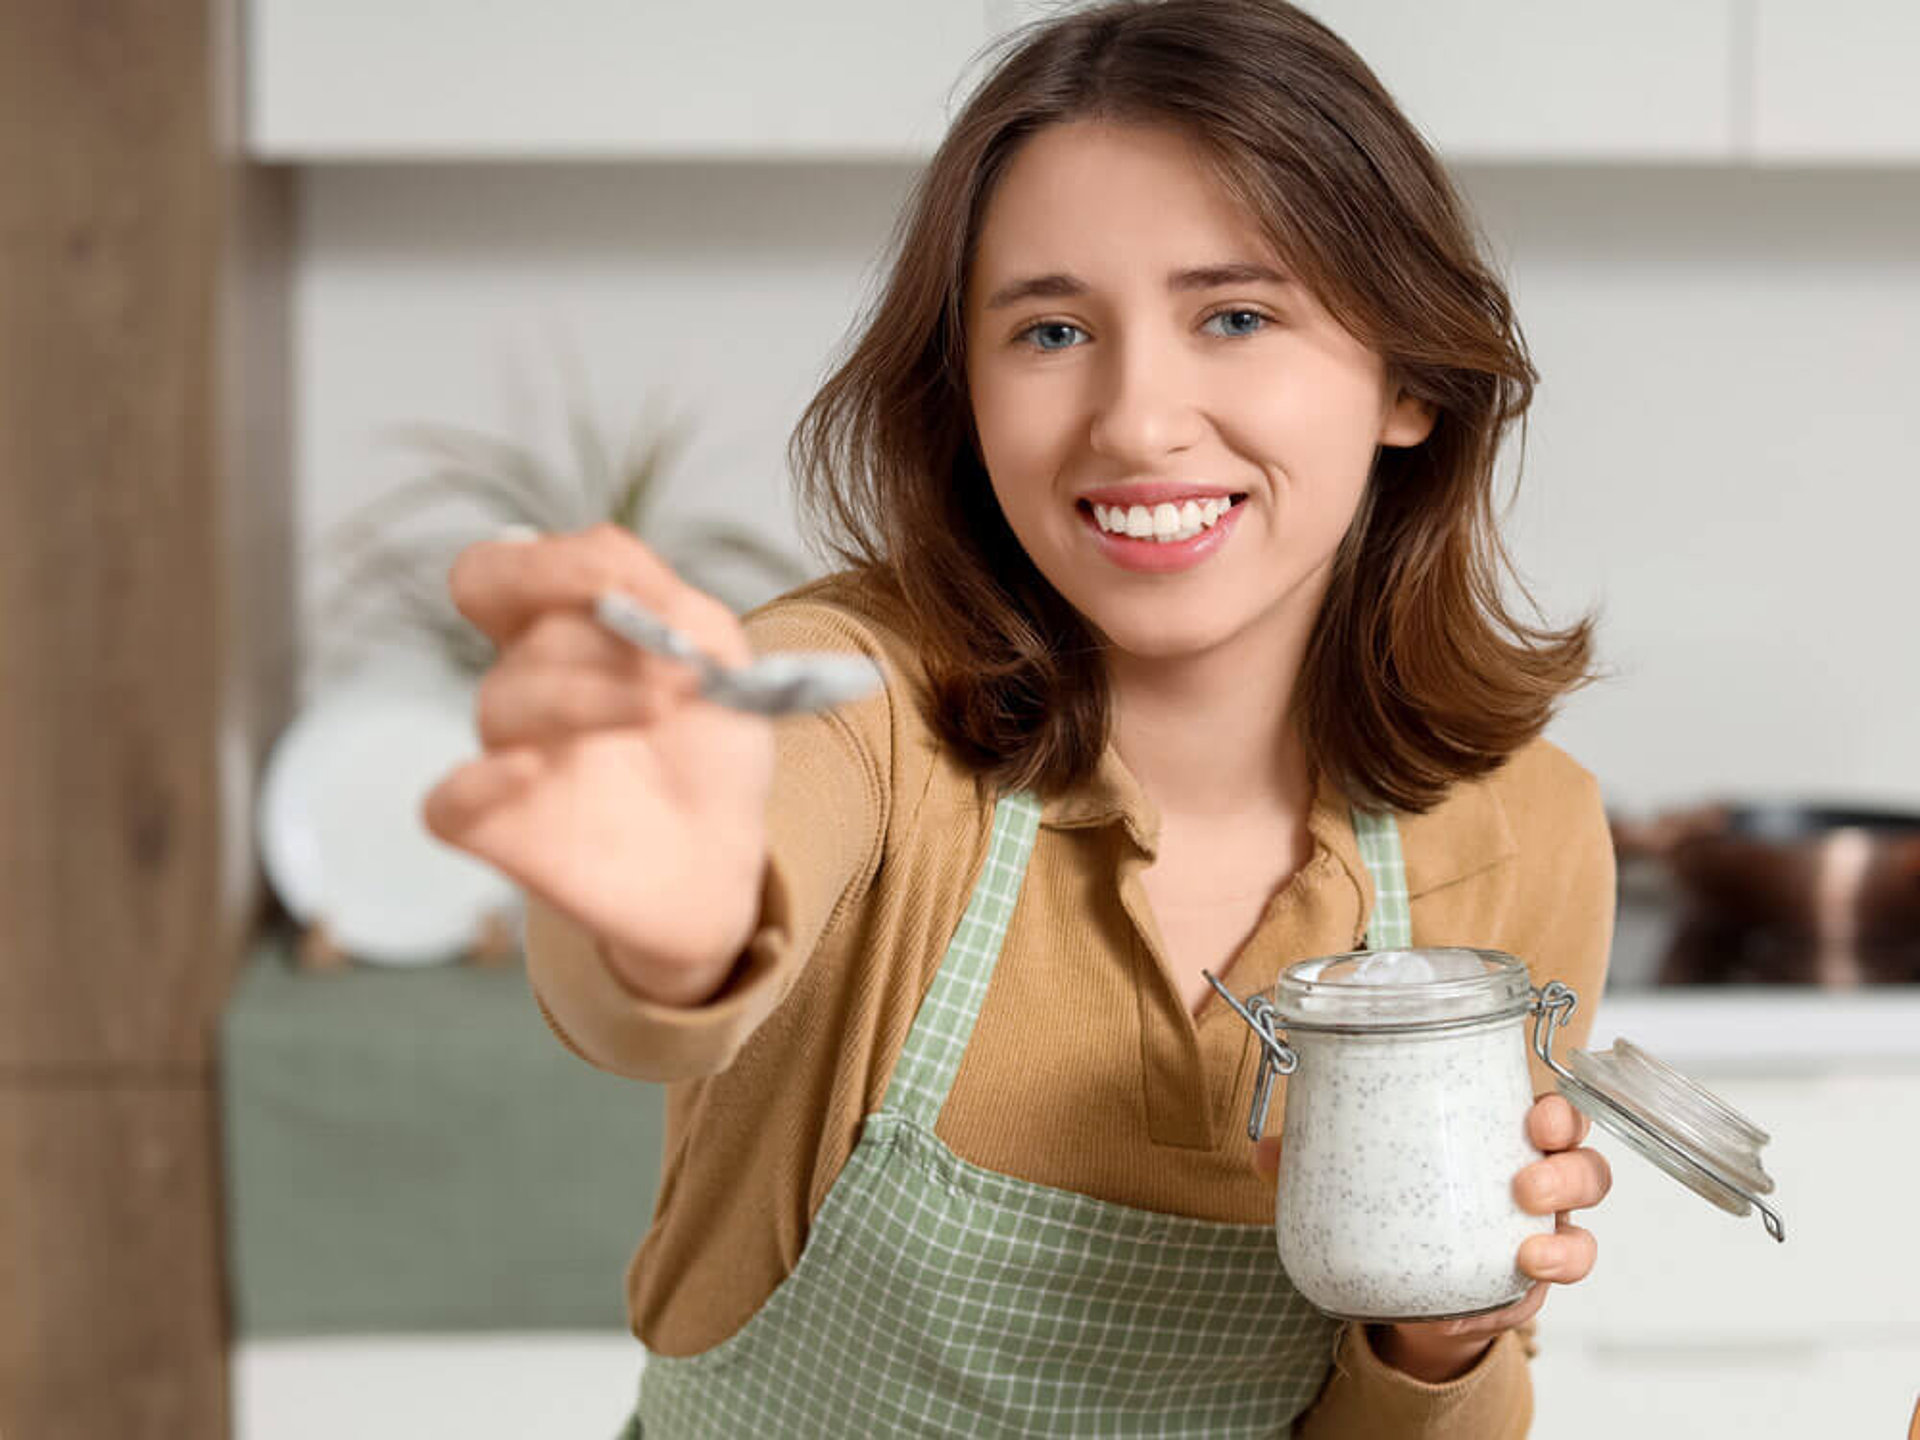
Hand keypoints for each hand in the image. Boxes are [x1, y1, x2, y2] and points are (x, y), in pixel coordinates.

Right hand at [421, 524, 775, 1005]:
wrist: (722, 854)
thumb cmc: (708, 747)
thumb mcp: (714, 654)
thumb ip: (671, 607)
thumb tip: (619, 588)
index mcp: (560, 629)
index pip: (502, 570)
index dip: (549, 562)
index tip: (630, 586)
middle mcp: (522, 682)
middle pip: (499, 615)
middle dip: (564, 606)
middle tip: (641, 637)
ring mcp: (505, 753)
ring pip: (502, 699)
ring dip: (590, 695)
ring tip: (662, 710)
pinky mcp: (500, 829)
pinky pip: (447, 804)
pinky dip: (478, 782)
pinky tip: (530, 770)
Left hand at [1251, 1093, 1610, 1382]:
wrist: (1406, 1280)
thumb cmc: (1397, 1199)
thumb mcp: (1358, 1170)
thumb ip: (1311, 1158)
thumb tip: (1265, 1154)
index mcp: (1501, 1138)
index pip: (1554, 1114)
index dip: (1559, 1110)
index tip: (1538, 1113)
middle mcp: (1535, 1187)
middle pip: (1585, 1168)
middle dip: (1568, 1170)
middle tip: (1525, 1181)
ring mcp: (1538, 1240)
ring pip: (1583, 1234)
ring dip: (1565, 1240)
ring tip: (1527, 1247)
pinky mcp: (1524, 1292)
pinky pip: (1543, 1296)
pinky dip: (1525, 1296)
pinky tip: (1492, 1296)